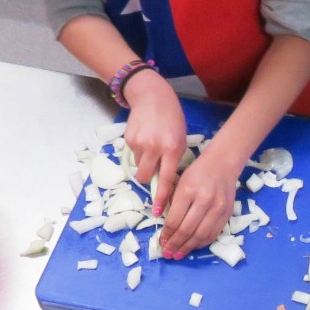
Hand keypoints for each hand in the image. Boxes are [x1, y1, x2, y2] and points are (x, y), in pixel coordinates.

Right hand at [122, 70, 188, 210]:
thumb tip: (167, 181)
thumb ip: (174, 159)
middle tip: (153, 168)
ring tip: (151, 146)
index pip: (166, 179)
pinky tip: (145, 137)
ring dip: (144, 162)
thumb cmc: (172, 119)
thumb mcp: (180, 139)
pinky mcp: (128, 139)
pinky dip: (138, 151)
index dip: (161, 197)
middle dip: (148, 178)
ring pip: (139, 166)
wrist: (152, 96)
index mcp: (172, 149)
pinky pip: (133, 154)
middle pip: (146, 177)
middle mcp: (155, 148)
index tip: (158, 212)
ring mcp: (140, 143)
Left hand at [161, 142, 244, 257]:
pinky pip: (213, 234)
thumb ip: (170, 203)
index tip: (161, 241)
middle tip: (167, 253)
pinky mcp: (227, 213)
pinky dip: (201, 243)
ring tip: (178, 254)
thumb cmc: (197, 172)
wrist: (223, 164)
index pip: (175, 219)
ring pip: (201, 235)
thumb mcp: (178, 182)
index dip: (167, 234)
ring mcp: (218, 208)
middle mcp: (204, 200)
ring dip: (188, 247)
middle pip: (187, 230)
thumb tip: (165, 228)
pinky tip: (192, 247)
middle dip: (175, 244)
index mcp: (188, 190)